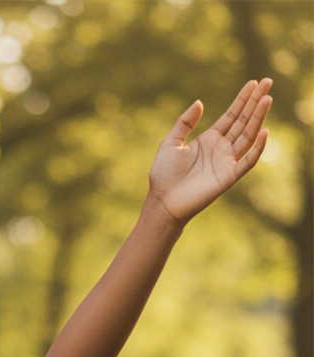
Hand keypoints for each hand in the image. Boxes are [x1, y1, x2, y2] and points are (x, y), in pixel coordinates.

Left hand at [147, 79, 271, 225]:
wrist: (162, 201)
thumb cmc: (164, 175)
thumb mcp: (170, 143)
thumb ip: (184, 123)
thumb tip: (199, 102)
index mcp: (209, 139)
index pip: (232, 115)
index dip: (243, 99)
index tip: (254, 83)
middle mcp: (221, 148)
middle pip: (243, 121)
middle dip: (255, 102)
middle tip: (268, 81)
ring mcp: (226, 162)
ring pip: (248, 136)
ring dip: (258, 118)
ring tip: (266, 99)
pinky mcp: (228, 177)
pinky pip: (247, 161)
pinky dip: (258, 148)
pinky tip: (265, 132)